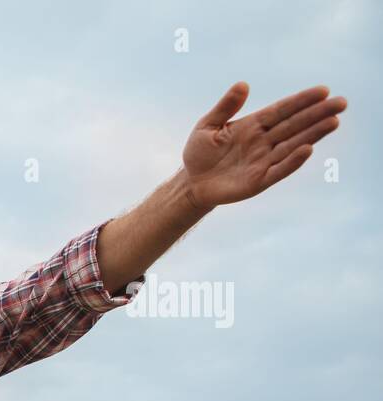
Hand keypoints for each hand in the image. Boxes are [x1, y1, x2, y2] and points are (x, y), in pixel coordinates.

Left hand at [181, 82, 346, 209]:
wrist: (192, 183)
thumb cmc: (199, 153)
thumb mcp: (207, 126)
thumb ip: (225, 107)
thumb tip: (242, 85)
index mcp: (254, 125)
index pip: (282, 110)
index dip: (302, 101)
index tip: (323, 90)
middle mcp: (264, 141)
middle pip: (295, 125)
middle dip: (318, 114)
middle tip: (342, 103)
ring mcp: (263, 161)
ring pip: (293, 145)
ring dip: (313, 134)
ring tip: (333, 122)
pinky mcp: (259, 181)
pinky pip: (279, 170)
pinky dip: (292, 161)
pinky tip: (307, 149)